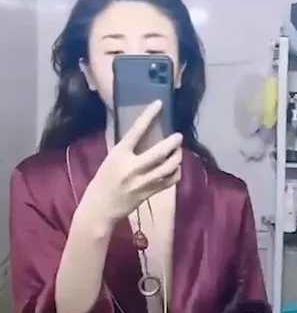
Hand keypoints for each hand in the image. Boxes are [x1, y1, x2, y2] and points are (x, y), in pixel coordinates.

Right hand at [82, 101, 182, 226]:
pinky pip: (169, 182)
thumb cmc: (103, 181)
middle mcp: (132, 167)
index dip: (149, 116)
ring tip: (179, 152)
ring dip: (177, 158)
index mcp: (119, 154)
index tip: (159, 104)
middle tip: (179, 137)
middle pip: (160, 152)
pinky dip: (176, 173)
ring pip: (168, 168)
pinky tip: (176, 168)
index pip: (136, 130)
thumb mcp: (110, 159)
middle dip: (173, 143)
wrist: (100, 208)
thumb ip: (126, 148)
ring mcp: (142, 182)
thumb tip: (142, 133)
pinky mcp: (149, 193)